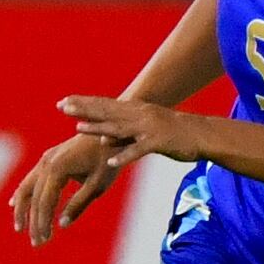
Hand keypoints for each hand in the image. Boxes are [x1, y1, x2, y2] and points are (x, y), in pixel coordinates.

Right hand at [12, 133, 119, 246]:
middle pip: (34, 198)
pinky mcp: (48, 158)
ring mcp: (45, 159)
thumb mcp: (97, 185)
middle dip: (34, 222)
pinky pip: (31, 178)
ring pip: (26, 187)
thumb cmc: (107, 159)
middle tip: (37, 243)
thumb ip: (78, 204)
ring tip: (20, 228)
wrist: (110, 132)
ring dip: (22, 209)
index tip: (44, 240)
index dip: (43, 222)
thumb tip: (62, 224)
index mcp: (58, 169)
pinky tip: (14, 204)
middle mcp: (46, 163)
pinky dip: (23, 193)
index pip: (44, 202)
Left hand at [58, 94, 199, 170]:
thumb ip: (122, 131)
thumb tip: (101, 136)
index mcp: (135, 111)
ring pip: (119, 128)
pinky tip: (110, 161)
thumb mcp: (143, 128)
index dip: (83, 103)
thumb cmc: (172, 133)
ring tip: (78, 129)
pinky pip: (138, 150)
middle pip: (106, 112)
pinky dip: (124, 155)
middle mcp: (139, 115)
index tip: (62, 102)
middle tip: (62, 107)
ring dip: (98, 128)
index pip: (104, 105)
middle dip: (83, 109)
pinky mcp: (159, 142)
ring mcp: (149, 128)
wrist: (202, 135)